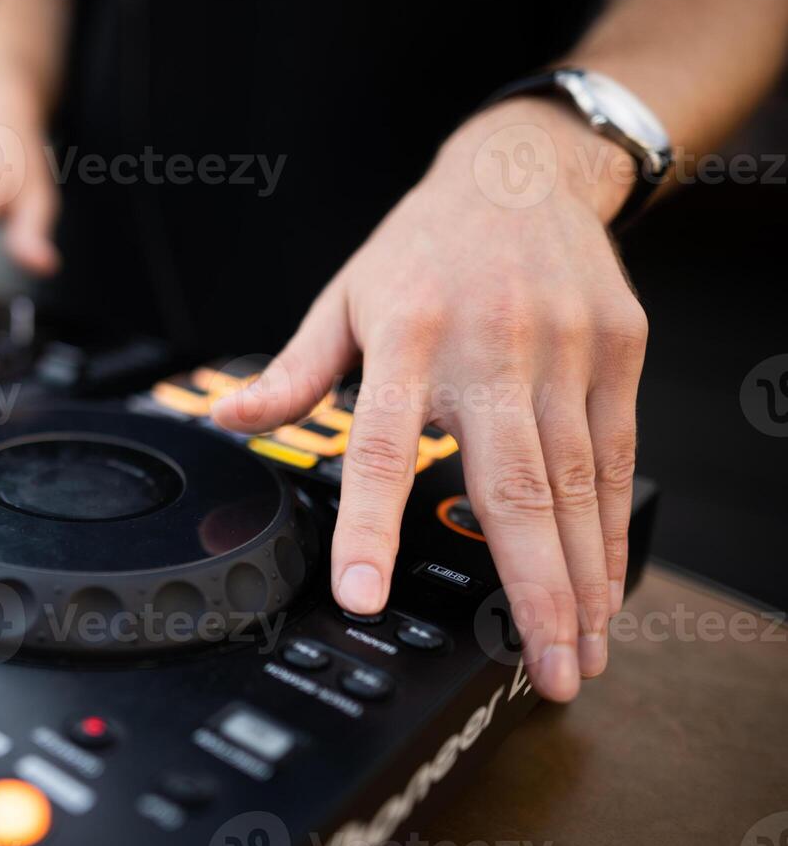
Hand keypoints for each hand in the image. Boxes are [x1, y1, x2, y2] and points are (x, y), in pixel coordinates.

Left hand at [212, 98, 647, 701]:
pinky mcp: (615, 351)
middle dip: (528, 592)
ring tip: (577, 652)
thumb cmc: (423, 245)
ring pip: (573, 486)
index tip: (363, 596)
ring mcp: (564, 350)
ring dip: (578, 579)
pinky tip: (606, 583)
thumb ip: (293, 372)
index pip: (378, 446)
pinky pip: (616, 456)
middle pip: (509, 487)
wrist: (521, 173)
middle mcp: (491, 348)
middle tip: (540, 671)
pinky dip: (611, 527)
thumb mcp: (343, 296)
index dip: (369, 527)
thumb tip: (229, 416)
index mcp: (406, 336)